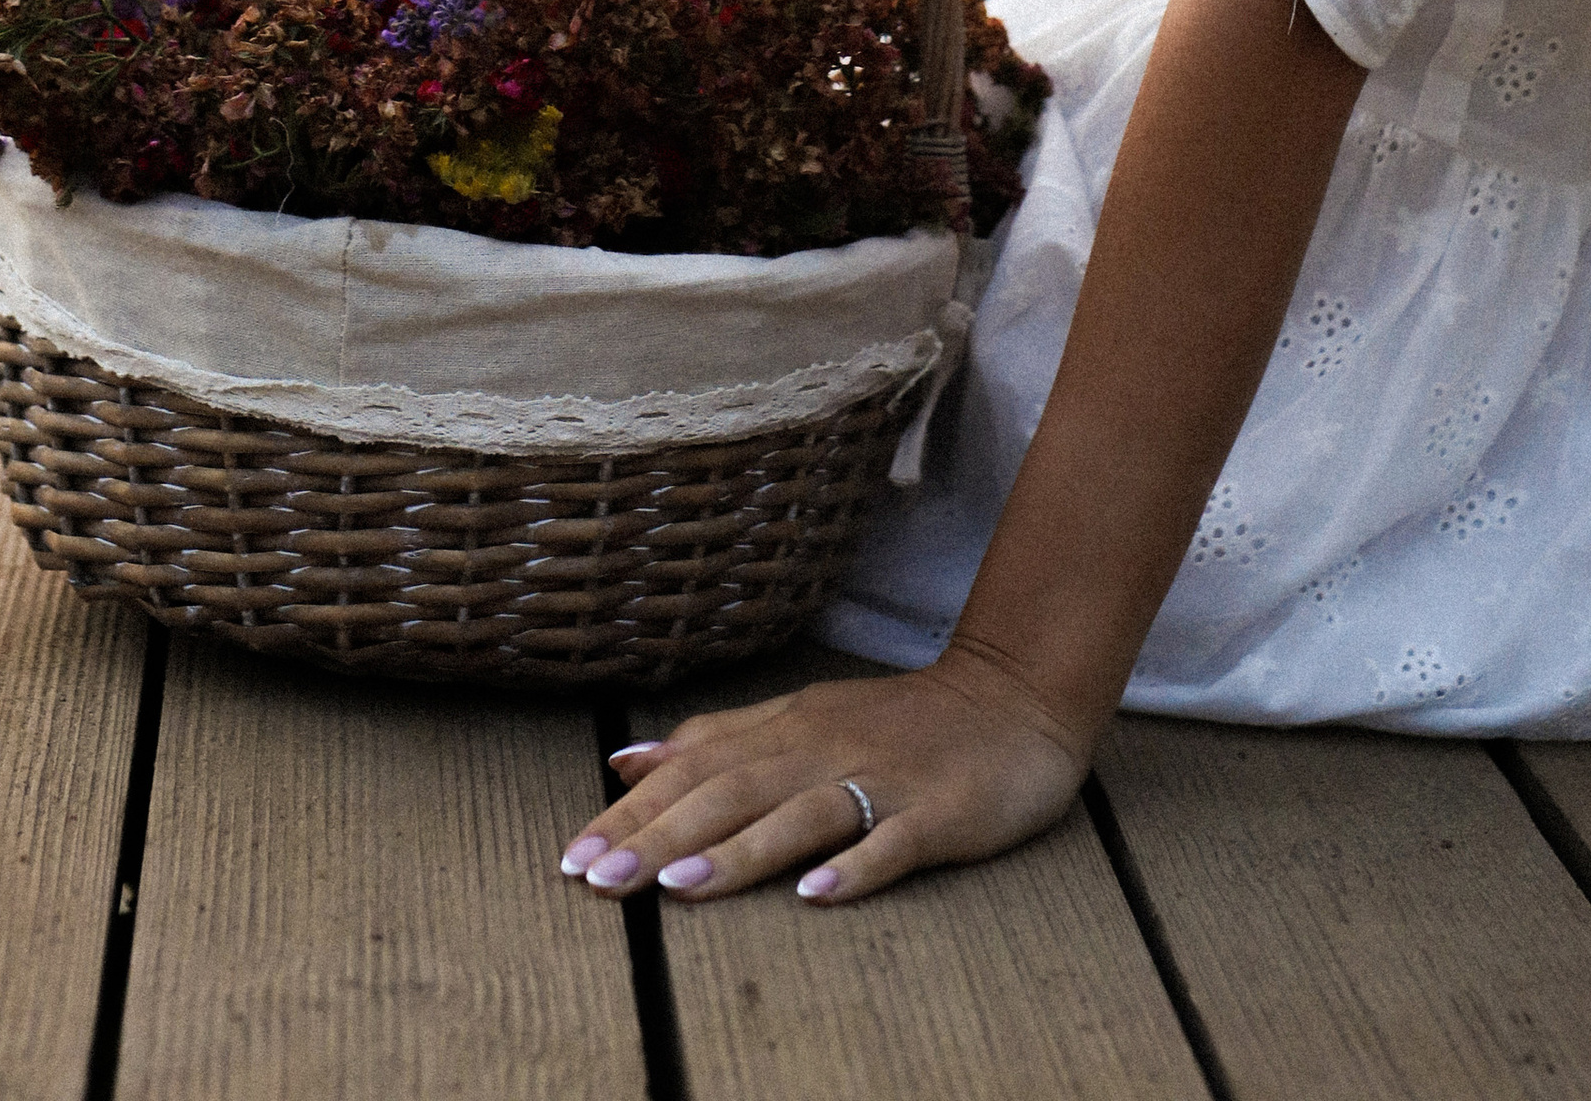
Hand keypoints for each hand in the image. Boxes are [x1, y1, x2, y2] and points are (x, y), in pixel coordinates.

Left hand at [556, 652, 1086, 905]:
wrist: (1017, 697)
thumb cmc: (899, 723)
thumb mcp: (802, 717)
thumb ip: (720, 740)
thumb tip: (629, 762)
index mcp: (789, 729)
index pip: (696, 769)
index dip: (634, 813)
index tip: (573, 857)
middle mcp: (825, 748)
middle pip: (733, 792)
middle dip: (660, 837)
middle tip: (598, 883)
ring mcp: (885, 780)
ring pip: (801, 814)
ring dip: (739, 852)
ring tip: (679, 888)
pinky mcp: (940, 812)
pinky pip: (894, 842)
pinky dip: (855, 866)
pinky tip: (819, 894)